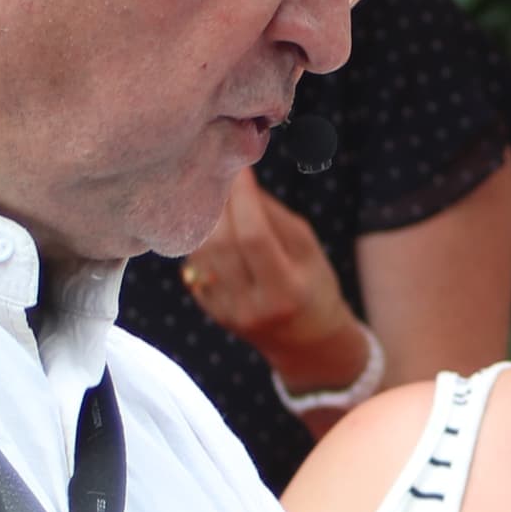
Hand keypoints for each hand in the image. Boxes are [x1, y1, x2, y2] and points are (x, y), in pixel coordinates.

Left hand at [184, 173, 369, 392]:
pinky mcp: (211, 313)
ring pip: (202, 255)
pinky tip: (210, 226)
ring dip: (205, 220)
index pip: (255, 237)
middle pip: (222, 245)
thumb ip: (274, 217)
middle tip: (220, 176)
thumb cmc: (314, 287)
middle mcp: (252, 307)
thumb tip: (242, 182)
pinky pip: (195, 269)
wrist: (307, 342)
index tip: (241, 169)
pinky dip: (201, 242)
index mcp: (285, 291)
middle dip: (219, 204)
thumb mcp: (309, 251)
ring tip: (213, 196)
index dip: (244, 199)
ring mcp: (227, 313)